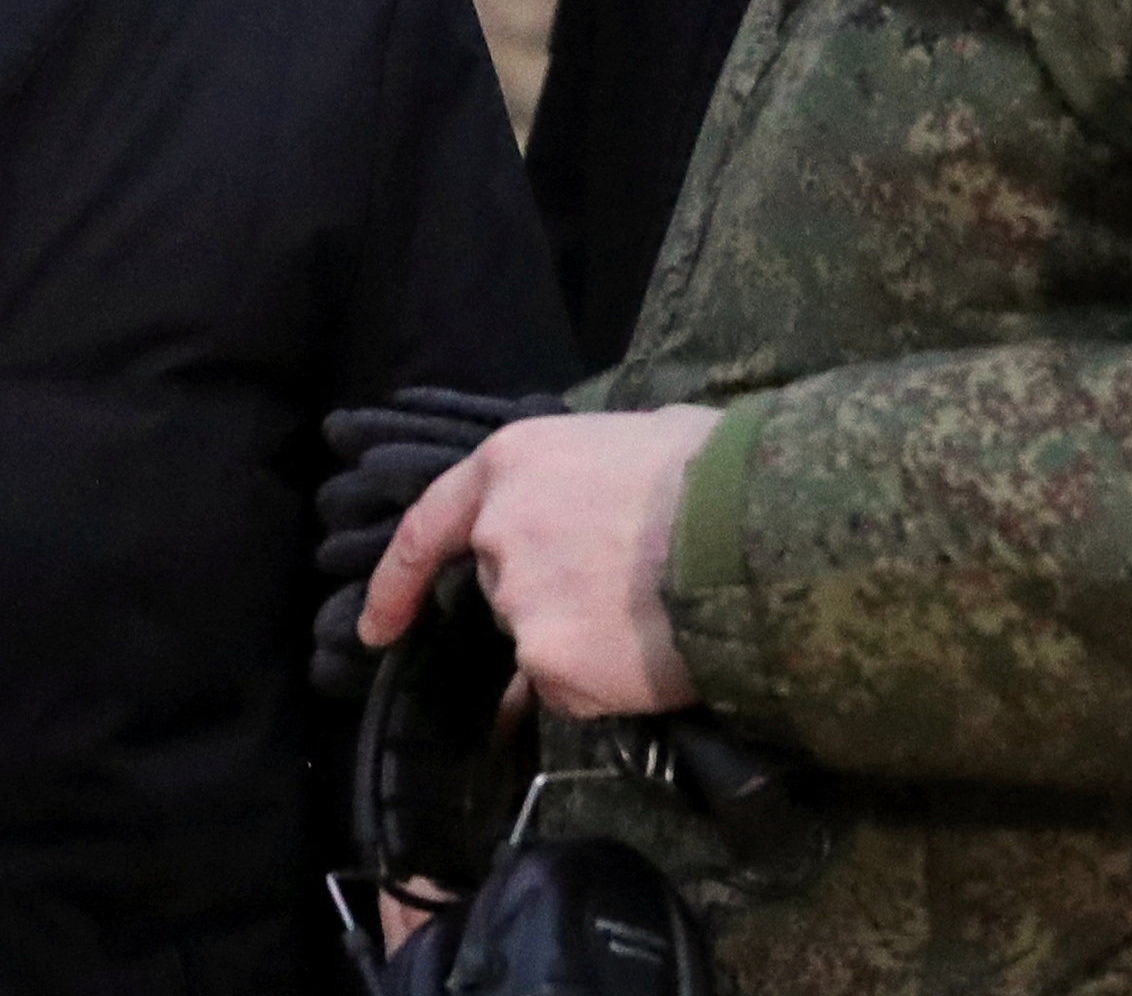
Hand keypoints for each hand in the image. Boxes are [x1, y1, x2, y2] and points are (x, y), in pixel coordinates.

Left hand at [360, 407, 725, 722]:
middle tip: (623, 595)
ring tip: (652, 621)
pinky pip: (569, 690)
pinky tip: (650, 659)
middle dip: (549, 598)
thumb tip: (594, 510)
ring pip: (541, 643)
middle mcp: (497, 534)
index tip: (378, 631)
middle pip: (503, 589)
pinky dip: (602, 687)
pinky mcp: (549, 663)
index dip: (398, 584)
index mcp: (511, 464)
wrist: (754, 531)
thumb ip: (586, 481)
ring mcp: (518, 602)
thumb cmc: (714, 470)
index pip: (427, 527)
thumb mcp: (636, 441)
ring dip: (581, 642)